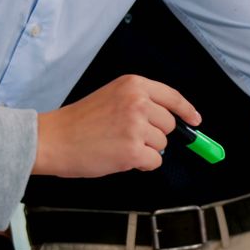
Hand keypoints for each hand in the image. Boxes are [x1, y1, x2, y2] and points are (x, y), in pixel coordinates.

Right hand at [34, 74, 201, 177]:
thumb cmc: (80, 122)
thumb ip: (140, 103)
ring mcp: (137, 127)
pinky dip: (142, 165)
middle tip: (127, 135)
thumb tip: (175, 121)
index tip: (195, 120)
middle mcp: (138, 102)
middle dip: (154, 134)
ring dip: (146, 150)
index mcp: (133, 85)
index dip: (187, 111)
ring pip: (162, 145)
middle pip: (169, 125)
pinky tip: (120, 157)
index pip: (172, 97)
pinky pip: (155, 162)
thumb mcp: (112, 97)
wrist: (53, 139)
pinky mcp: (133, 151)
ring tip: (119, 144)